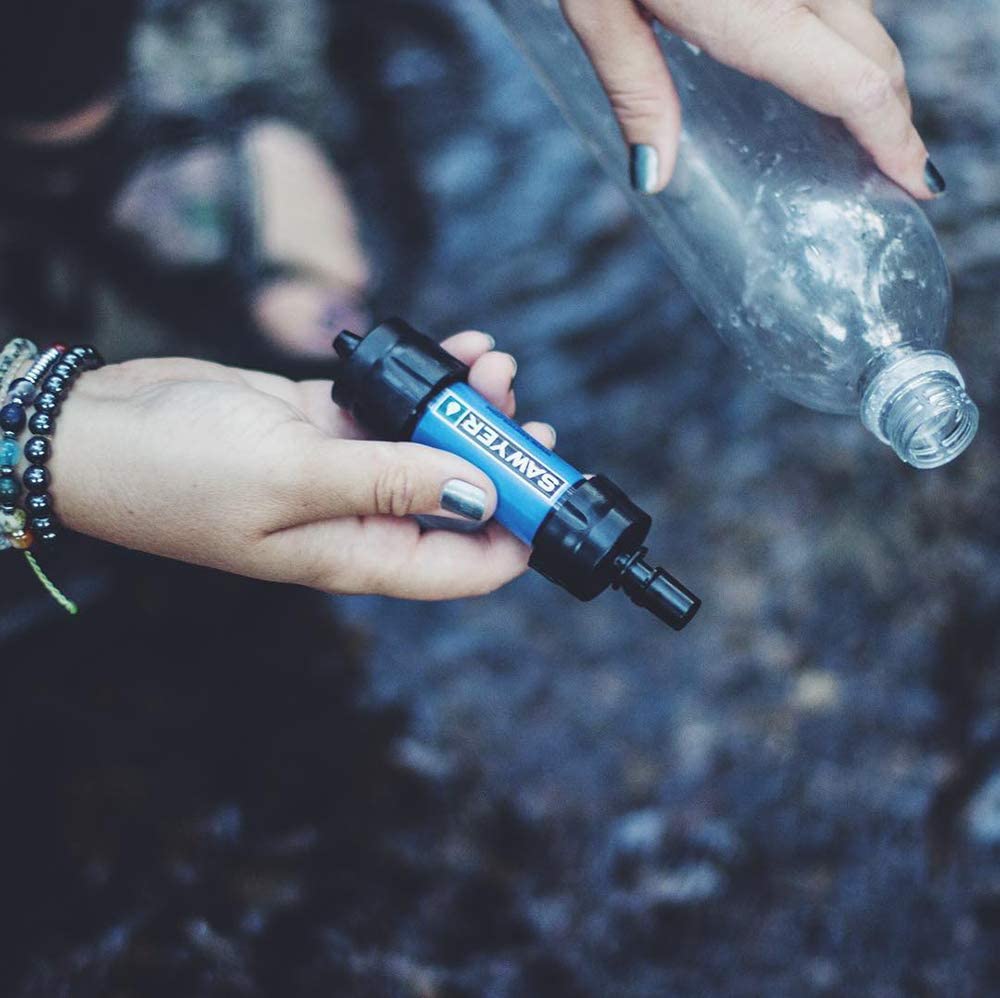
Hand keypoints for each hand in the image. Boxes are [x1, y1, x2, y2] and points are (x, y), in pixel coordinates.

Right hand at [49, 333, 553, 598]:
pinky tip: (454, 352)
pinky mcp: (323, 423)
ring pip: (429, 446)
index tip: (550, 494)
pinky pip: (392, 406)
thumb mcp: (293, 478)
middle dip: (500, 462)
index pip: (460, 568)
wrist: (100, 428)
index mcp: (355, 554)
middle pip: (456, 502)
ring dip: (466, 410)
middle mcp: (358, 518)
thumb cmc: (179, 471)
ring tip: (493, 363)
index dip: (515, 538)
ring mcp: (342, 469)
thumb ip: (389, 483)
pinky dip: (423, 382)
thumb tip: (479, 492)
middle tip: (528, 417)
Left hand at [561, 0, 940, 199]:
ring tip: (853, 111)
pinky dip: (839, 18)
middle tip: (889, 161)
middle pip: (874, 50)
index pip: (854, 84)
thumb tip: (657, 176)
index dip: (895, 138)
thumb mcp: (594, 6)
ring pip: (862, 9)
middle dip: (889, 112)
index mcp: (750, 5)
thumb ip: (635, 88)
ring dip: (866, 62)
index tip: (917, 180)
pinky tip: (813, 38)